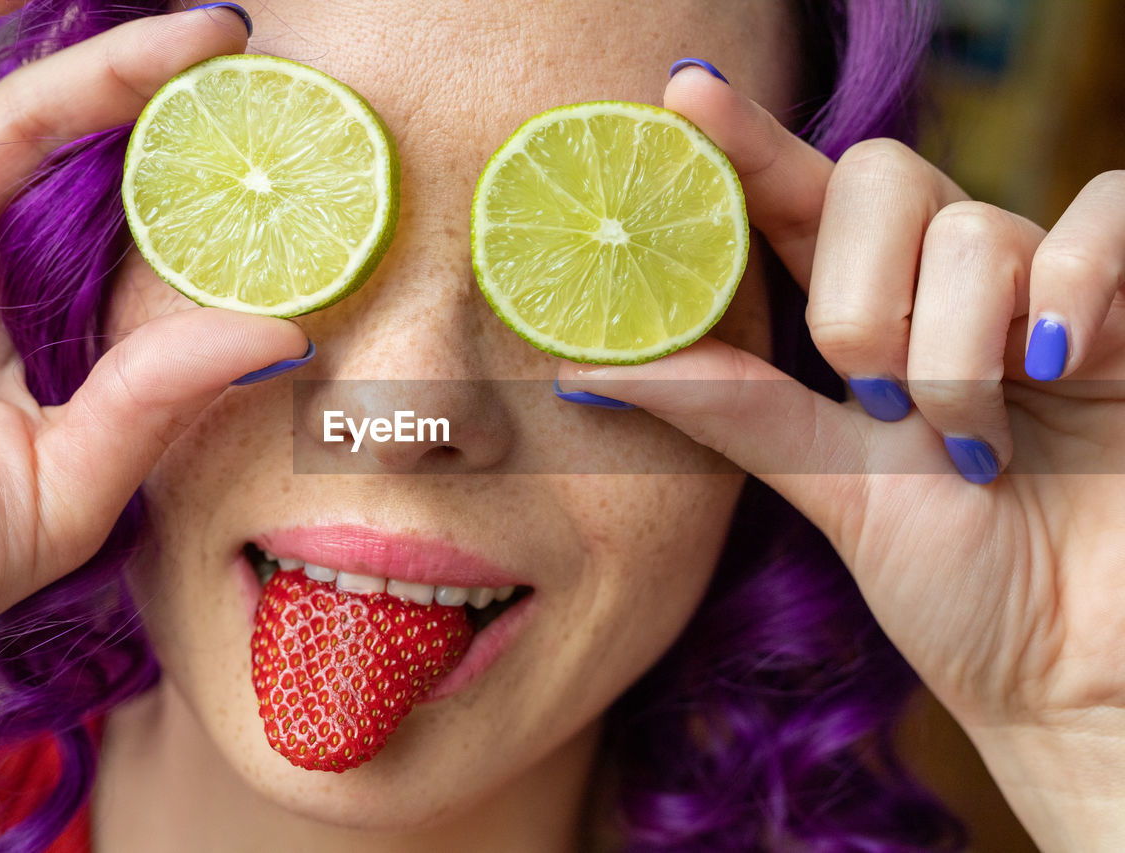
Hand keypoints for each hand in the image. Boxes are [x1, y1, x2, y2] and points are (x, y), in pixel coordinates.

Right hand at [0, 0, 308, 712]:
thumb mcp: (58, 491)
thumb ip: (156, 404)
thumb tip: (285, 332)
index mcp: (17, 325)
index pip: (111, 225)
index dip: (182, 178)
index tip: (272, 139)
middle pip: (49, 133)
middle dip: (137, 77)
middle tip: (227, 36)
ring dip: (10, 17)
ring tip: (133, 6)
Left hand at [558, 66, 1124, 850]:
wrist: (1074, 669)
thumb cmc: (961, 586)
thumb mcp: (828, 486)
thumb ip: (725, 411)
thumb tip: (581, 369)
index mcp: (865, 322)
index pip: (794, 203)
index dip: (744, 143)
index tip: (683, 93)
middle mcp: (946, 289)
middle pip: (878, 181)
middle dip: (855, 298)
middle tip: (872, 398)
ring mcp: (1040, 291)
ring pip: (971, 226)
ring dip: (951, 351)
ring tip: (967, 440)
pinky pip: (1105, 217)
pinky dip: (1070, 288)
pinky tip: (1061, 367)